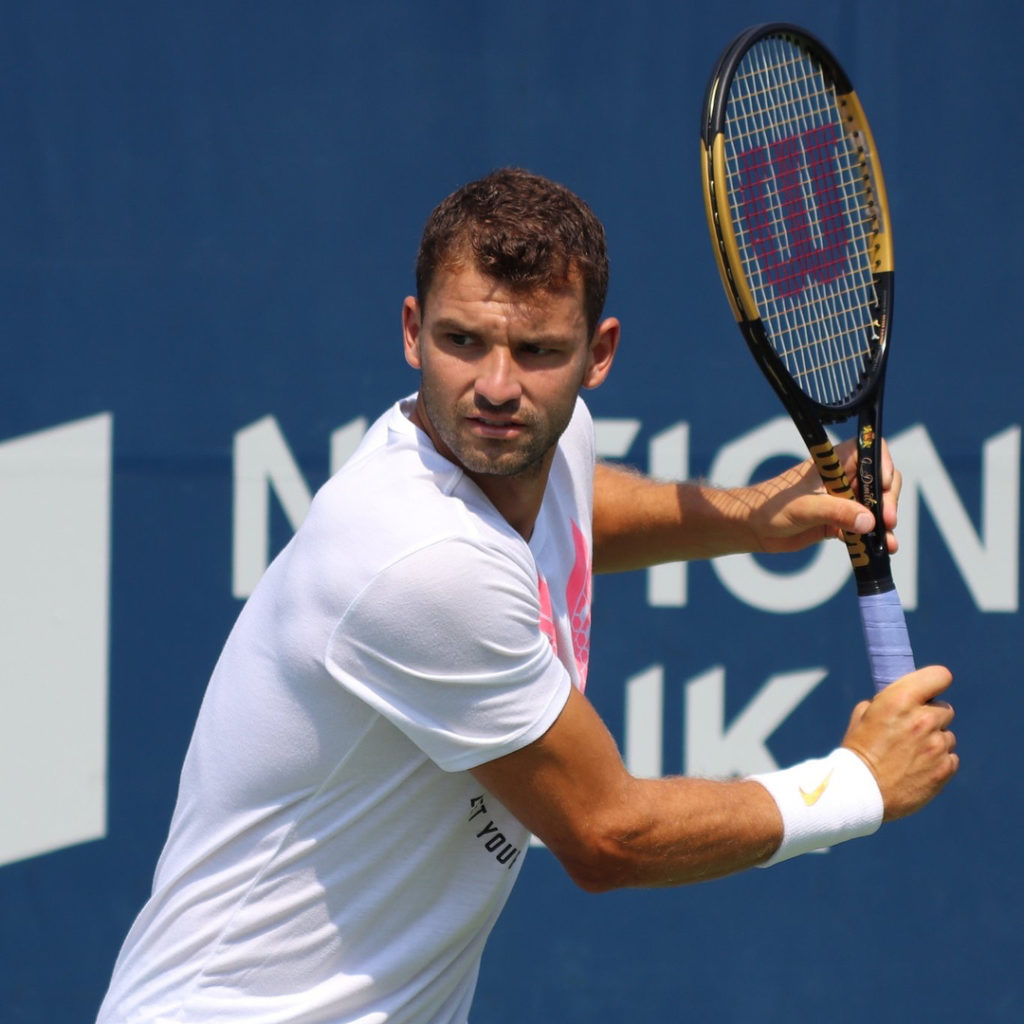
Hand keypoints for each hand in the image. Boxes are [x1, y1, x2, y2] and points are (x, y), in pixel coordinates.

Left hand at [743, 438, 900, 554]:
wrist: (753, 529)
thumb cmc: (771, 508)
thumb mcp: (805, 508)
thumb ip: (837, 512)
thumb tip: (870, 522)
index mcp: (833, 463)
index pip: (869, 450)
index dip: (882, 464)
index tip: (884, 484)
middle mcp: (841, 477)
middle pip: (878, 480)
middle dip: (888, 500)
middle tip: (888, 521)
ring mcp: (842, 499)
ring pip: (874, 505)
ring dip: (885, 522)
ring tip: (888, 542)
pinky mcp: (838, 520)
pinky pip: (863, 526)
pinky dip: (873, 536)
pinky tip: (882, 549)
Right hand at [840, 666, 957, 821]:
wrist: (860, 792)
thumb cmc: (858, 750)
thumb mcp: (863, 715)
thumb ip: (888, 702)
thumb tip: (904, 698)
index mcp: (900, 699)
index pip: (940, 676)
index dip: (934, 683)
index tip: (929, 691)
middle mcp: (923, 719)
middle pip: (944, 708)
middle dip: (930, 716)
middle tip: (911, 730)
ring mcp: (937, 745)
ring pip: (947, 735)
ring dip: (934, 741)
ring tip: (910, 755)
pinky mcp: (945, 768)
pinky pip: (951, 757)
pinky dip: (938, 761)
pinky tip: (917, 768)